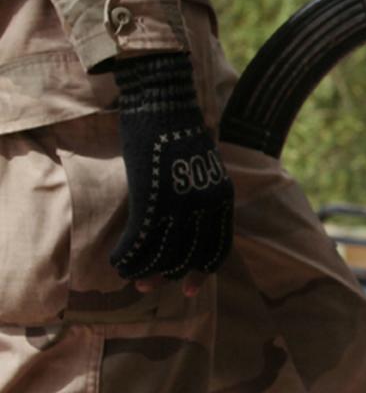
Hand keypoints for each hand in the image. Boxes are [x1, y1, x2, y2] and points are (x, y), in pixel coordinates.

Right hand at [110, 53, 233, 286]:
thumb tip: (189, 222)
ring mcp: (179, 204)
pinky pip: (141, 240)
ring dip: (146, 271)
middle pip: (190, 255)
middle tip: (151, 288)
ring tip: (132, 279)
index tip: (190, 287)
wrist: (163, 104)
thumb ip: (202, 195)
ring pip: (163, 252)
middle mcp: (205, 206)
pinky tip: (118, 261)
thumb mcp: (203, 168)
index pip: (218, 247)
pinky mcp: (152, 199)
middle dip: (170, 276)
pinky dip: (129, 256)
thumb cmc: (179, 132)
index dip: (203, 270)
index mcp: (222, 199)